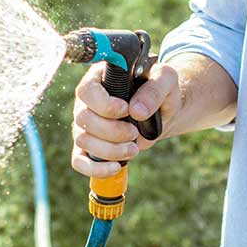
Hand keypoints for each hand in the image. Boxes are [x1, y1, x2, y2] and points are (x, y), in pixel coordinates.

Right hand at [69, 61, 179, 177]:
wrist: (163, 111)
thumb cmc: (161, 90)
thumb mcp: (166, 80)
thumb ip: (155, 89)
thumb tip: (136, 111)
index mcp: (99, 78)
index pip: (86, 90)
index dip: (104, 104)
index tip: (126, 110)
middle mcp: (87, 101)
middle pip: (83, 119)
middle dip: (112, 131)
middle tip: (134, 133)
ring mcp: (85, 125)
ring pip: (82, 140)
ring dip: (110, 150)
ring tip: (133, 148)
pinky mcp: (89, 146)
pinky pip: (79, 161)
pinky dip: (95, 168)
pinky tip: (115, 167)